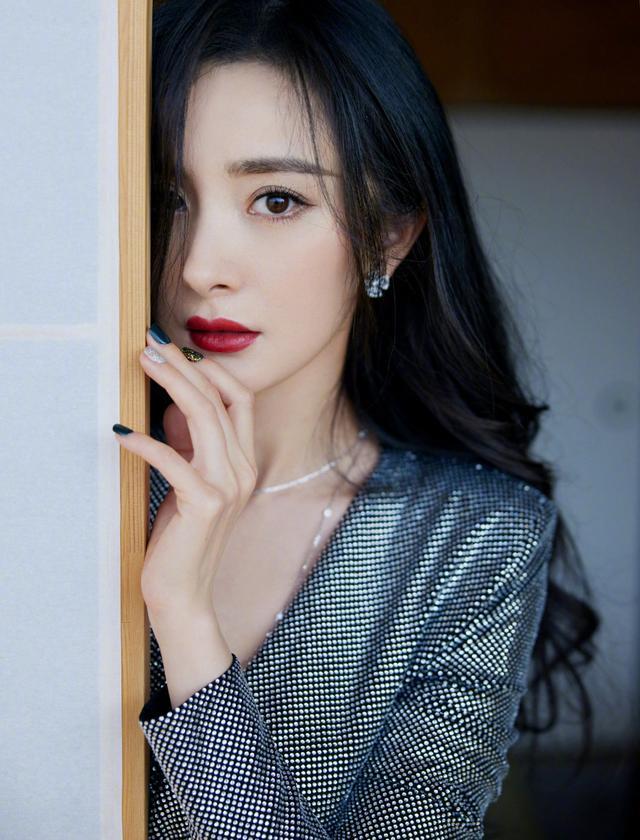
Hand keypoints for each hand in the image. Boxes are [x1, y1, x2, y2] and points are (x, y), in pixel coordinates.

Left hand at [113, 326, 257, 615]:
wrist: (187, 594)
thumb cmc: (185, 537)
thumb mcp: (192, 483)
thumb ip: (192, 446)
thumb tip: (174, 406)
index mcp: (245, 461)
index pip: (241, 399)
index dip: (212, 369)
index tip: (178, 350)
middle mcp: (244, 469)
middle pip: (221, 399)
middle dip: (185, 366)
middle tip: (152, 345)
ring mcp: (229, 485)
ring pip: (205, 418)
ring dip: (171, 386)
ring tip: (142, 366)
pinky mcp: (205, 503)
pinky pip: (174, 460)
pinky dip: (146, 443)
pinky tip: (121, 434)